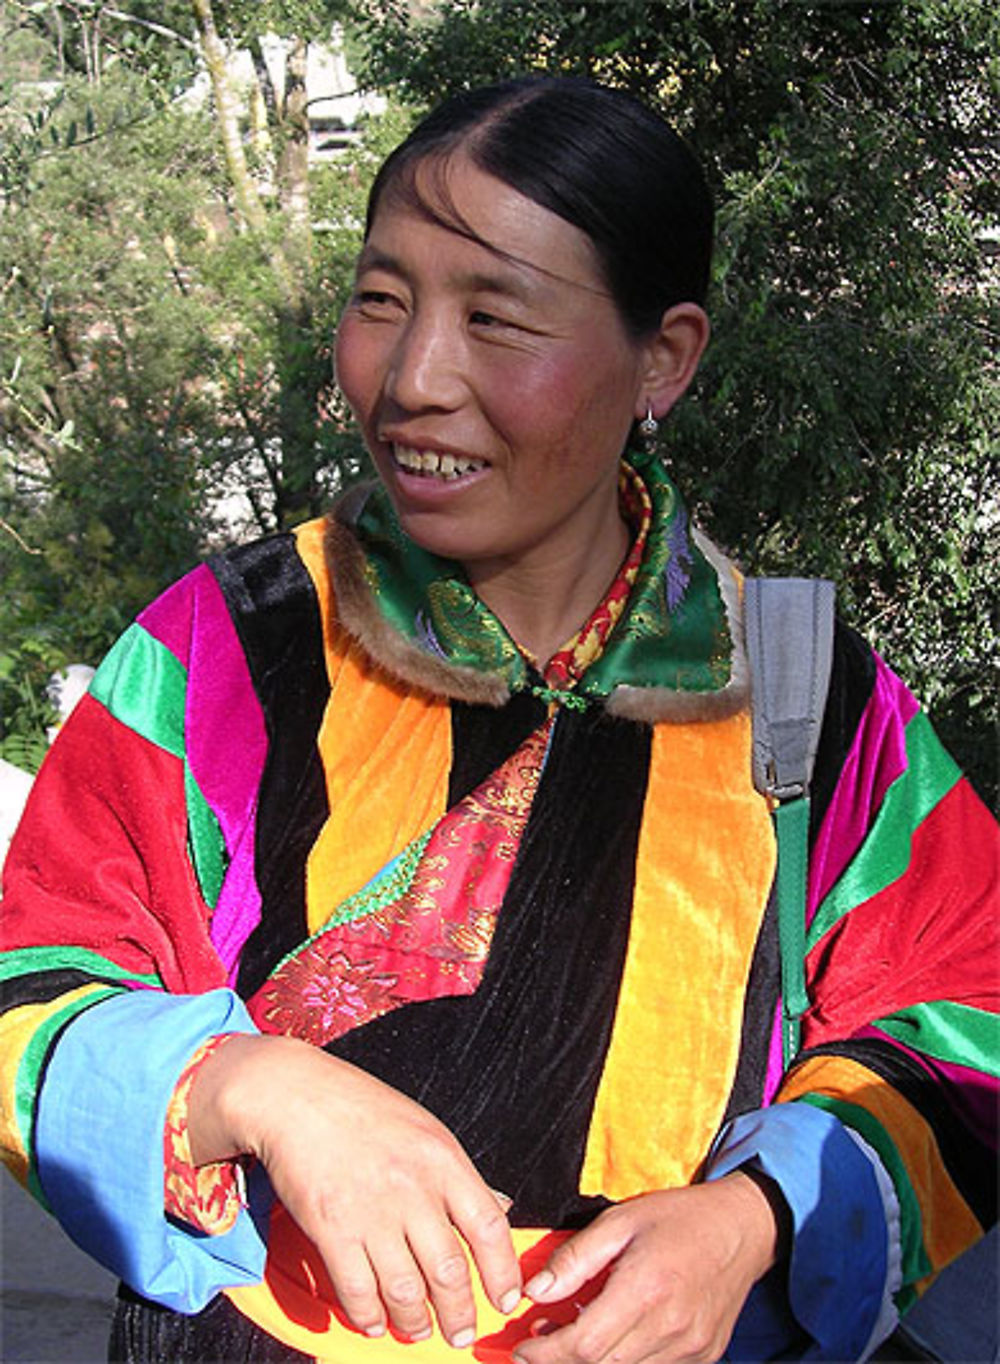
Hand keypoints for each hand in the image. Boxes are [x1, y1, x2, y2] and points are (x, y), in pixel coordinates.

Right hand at [186, 1033, 521, 1346]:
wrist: (295, 1095)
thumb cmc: (362, 1109)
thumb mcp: (425, 1130)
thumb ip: (458, 1175)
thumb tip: (498, 1208)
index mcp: (444, 1159)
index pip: (490, 1227)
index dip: (503, 1272)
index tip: (506, 1299)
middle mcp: (413, 1188)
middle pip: (450, 1271)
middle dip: (460, 1314)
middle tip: (461, 1333)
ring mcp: (372, 1212)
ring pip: (406, 1292)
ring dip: (416, 1323)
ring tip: (420, 1331)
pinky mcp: (331, 1229)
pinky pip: (358, 1291)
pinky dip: (369, 1317)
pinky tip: (375, 1323)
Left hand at [512, 1174, 781, 1363]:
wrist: (743, 1228)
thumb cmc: (680, 1217)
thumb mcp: (621, 1220)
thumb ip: (576, 1257)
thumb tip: (535, 1290)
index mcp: (646, 1289)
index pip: (584, 1345)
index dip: (545, 1354)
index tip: (522, 1348)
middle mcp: (671, 1327)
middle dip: (560, 1363)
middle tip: (537, 1346)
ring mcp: (690, 1349)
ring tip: (569, 1340)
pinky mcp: (702, 1357)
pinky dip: (624, 1363)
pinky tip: (609, 1341)